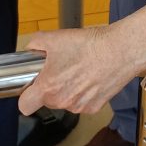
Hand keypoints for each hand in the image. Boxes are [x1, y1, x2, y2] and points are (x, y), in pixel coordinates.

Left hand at [18, 0, 145, 115]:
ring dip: (68, 90)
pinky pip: (82, 103)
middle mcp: (63, 101)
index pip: (24, 106)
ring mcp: (80, 107)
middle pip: (47, 101)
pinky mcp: (95, 107)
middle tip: (60, 68)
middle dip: (50, 87)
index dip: (25, 95)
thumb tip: (30, 49)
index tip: (31, 86)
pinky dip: (84, 93)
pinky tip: (91, 76)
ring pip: (65, 102)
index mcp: (49, 87)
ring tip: (79, 69)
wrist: (121, 50)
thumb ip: (35, 45)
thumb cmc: (90, 44)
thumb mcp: (55, 38)